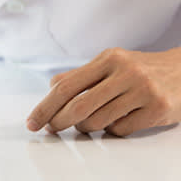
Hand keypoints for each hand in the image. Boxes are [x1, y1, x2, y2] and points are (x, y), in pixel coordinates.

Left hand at [27, 47, 180, 135]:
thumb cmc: (142, 69)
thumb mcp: (113, 63)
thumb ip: (84, 75)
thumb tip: (52, 87)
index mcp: (108, 58)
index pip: (66, 85)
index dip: (45, 105)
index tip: (33, 121)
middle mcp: (125, 72)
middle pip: (79, 105)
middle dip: (59, 121)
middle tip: (51, 129)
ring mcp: (142, 91)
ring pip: (99, 120)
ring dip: (86, 127)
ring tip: (87, 124)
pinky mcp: (157, 110)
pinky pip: (121, 129)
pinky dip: (112, 130)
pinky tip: (115, 122)